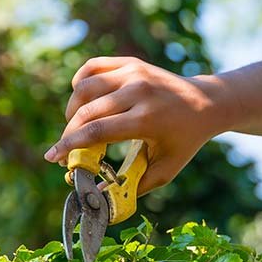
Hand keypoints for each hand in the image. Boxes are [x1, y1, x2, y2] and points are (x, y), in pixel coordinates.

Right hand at [44, 56, 221, 194]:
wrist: (208, 102)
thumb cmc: (185, 140)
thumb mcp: (167, 169)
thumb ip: (135, 186)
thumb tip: (101, 199)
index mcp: (147, 119)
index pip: (97, 131)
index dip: (70, 145)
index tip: (53, 157)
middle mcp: (139, 92)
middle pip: (86, 112)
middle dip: (69, 133)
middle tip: (65, 150)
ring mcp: (134, 73)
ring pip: (84, 87)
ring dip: (73, 109)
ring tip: (77, 126)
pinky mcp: (131, 63)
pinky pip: (93, 68)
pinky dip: (81, 83)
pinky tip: (84, 100)